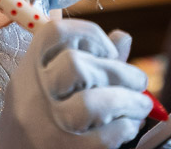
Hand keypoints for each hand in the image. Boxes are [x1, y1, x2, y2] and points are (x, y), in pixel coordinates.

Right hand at [0, 19, 151, 148]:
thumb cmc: (42, 111)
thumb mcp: (52, 80)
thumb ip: (90, 57)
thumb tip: (123, 38)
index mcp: (31, 67)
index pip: (55, 33)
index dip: (91, 35)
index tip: (109, 51)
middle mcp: (35, 93)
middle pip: (75, 65)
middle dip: (119, 71)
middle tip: (138, 81)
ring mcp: (49, 124)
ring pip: (91, 104)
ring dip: (128, 101)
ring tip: (139, 105)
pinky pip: (105, 137)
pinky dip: (125, 128)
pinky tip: (127, 126)